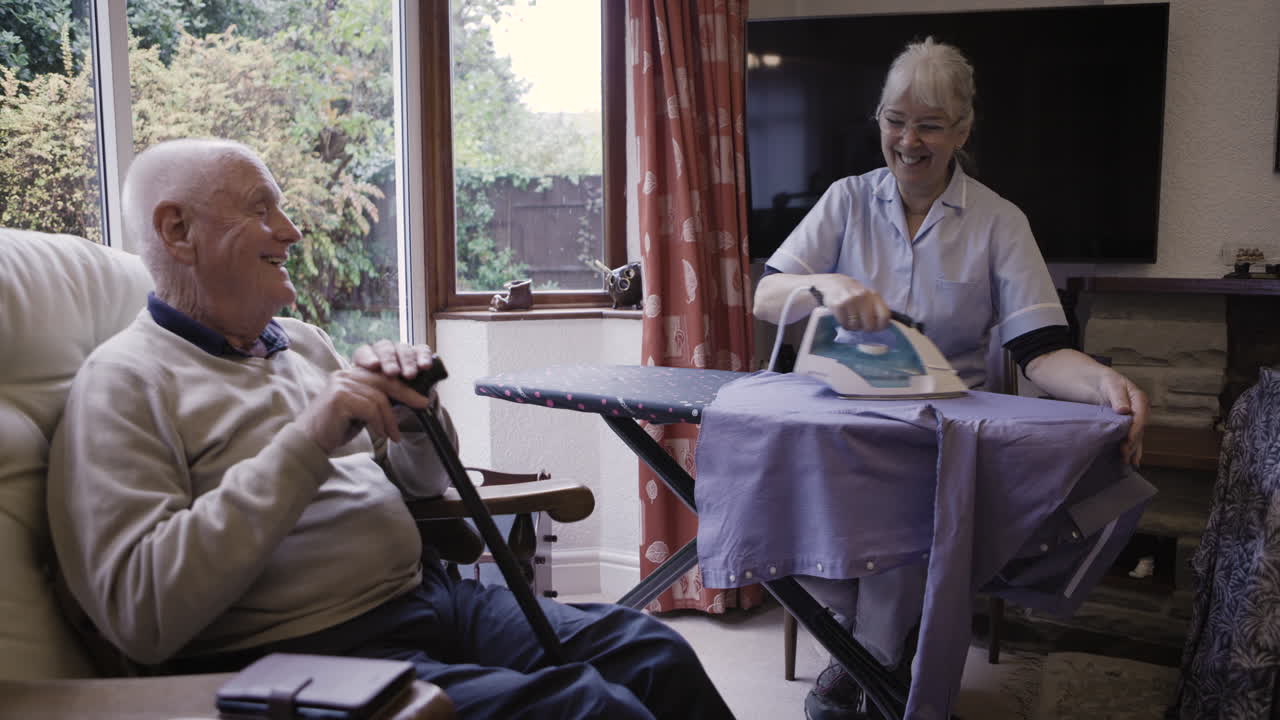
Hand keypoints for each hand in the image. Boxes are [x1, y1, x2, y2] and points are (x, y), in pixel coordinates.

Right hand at [299, 340, 435, 453]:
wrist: (309, 442)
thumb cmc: (335, 429)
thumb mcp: (360, 412)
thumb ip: (375, 402)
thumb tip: (403, 400)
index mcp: (350, 375)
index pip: (382, 376)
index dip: (403, 385)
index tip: (420, 397)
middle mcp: (345, 375)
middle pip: (384, 382)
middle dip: (406, 394)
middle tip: (423, 404)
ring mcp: (341, 384)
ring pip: (379, 398)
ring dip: (390, 419)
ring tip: (393, 435)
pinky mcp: (340, 398)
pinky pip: (370, 408)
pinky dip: (379, 423)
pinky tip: (381, 434)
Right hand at [814, 274, 890, 331]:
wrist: (835, 283)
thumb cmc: (855, 294)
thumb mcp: (869, 297)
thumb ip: (876, 309)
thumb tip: (883, 327)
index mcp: (874, 295)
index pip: (884, 316)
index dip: (881, 326)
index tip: (876, 328)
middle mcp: (863, 296)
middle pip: (869, 324)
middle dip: (865, 328)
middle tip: (861, 325)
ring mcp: (850, 300)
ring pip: (856, 326)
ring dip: (853, 327)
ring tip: (851, 320)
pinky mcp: (838, 305)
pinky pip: (844, 324)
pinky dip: (844, 324)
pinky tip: (844, 318)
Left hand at [1097, 369, 1147, 467]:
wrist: (1092, 381)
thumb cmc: (1102, 380)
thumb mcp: (1110, 383)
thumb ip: (1117, 396)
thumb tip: (1124, 409)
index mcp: (1138, 399)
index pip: (1140, 416)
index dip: (1135, 429)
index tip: (1128, 440)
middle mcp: (1138, 411)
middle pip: (1139, 429)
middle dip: (1133, 443)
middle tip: (1124, 454)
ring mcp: (1132, 420)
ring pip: (1136, 437)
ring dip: (1133, 450)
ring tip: (1128, 463)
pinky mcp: (1124, 426)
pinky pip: (1130, 439)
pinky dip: (1131, 450)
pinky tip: (1131, 461)